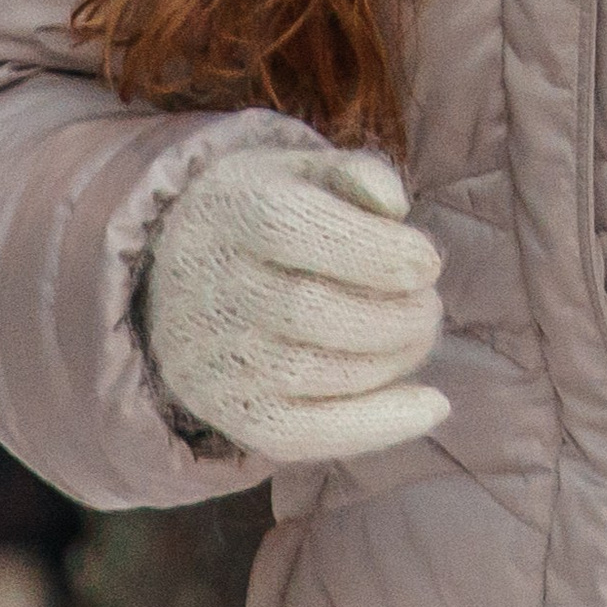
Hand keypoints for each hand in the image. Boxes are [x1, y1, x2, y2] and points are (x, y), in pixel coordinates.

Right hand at [141, 143, 448, 462]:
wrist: (176, 278)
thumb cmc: (261, 214)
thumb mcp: (299, 172)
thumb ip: (353, 174)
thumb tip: (395, 206)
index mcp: (229, 209)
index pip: (295, 229)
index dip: (375, 250)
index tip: (427, 261)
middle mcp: (212, 285)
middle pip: (309, 309)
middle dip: (393, 313)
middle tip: (429, 305)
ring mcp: (215, 357)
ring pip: (314, 372)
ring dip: (392, 359)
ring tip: (419, 334)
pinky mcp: (232, 412)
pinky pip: (305, 434)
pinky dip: (376, 425)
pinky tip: (431, 407)